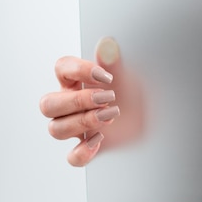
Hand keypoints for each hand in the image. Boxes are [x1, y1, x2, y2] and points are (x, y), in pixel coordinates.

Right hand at [39, 37, 144, 166]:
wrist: (153, 117)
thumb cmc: (133, 92)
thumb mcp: (127, 76)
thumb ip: (114, 63)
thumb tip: (107, 44)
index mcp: (76, 81)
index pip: (61, 69)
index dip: (79, 70)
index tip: (105, 76)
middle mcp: (71, 105)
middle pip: (48, 104)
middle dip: (77, 101)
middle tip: (107, 98)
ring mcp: (77, 127)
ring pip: (55, 129)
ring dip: (82, 122)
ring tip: (111, 116)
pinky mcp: (88, 147)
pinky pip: (72, 157)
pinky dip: (82, 152)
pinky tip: (100, 141)